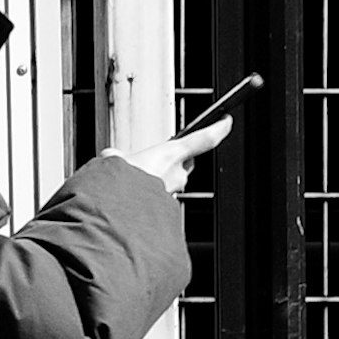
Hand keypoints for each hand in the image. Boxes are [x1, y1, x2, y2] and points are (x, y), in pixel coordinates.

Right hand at [103, 103, 242, 197]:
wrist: (123, 217)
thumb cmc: (122, 188)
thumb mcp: (114, 162)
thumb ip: (116, 157)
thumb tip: (112, 156)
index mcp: (170, 155)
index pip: (203, 139)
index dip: (217, 128)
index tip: (226, 122)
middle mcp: (177, 175)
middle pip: (185, 163)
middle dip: (174, 160)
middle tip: (157, 157)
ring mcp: (173, 194)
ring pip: (171, 182)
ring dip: (158, 180)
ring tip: (135, 181)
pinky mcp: (166, 210)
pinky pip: (161, 199)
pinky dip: (151, 197)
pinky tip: (133, 199)